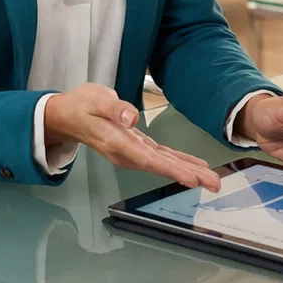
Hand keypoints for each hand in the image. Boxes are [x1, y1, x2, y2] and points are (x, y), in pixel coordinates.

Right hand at [44, 84, 219, 191]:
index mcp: (116, 141)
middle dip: (188, 175)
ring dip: (189, 172)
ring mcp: (132, 152)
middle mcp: (126, 152)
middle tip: (214, 184)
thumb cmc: (81, 105)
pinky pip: (161, 157)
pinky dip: (179, 162)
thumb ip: (113, 108)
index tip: (190, 178)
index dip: (170, 169)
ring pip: (164, 164)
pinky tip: (195, 167)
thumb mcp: (94, 99)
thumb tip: (131, 116)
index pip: (147, 158)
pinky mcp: (137, 147)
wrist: (68, 116)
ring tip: (212, 180)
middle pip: (161, 166)